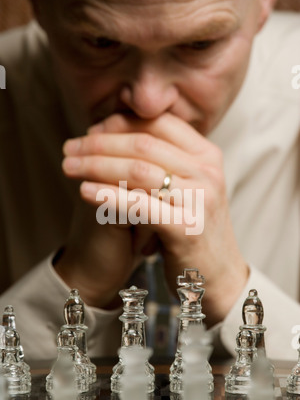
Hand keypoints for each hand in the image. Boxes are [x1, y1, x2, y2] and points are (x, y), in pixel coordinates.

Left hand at [62, 113, 248, 325]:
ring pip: (138, 171)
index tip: (90, 131)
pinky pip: (138, 205)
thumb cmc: (191, 228)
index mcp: (207, 156)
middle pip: (143, 144)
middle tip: (70, 148)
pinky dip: (107, 195)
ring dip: (96, 166)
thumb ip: (163, 161)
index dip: (120, 123)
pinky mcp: (185, 228)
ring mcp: (199, 200)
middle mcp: (207, 172)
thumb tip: (116, 133)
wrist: (217, 275)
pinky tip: (84, 191)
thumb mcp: (186, 187)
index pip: (158, 123)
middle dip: (100, 143)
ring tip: (69, 167)